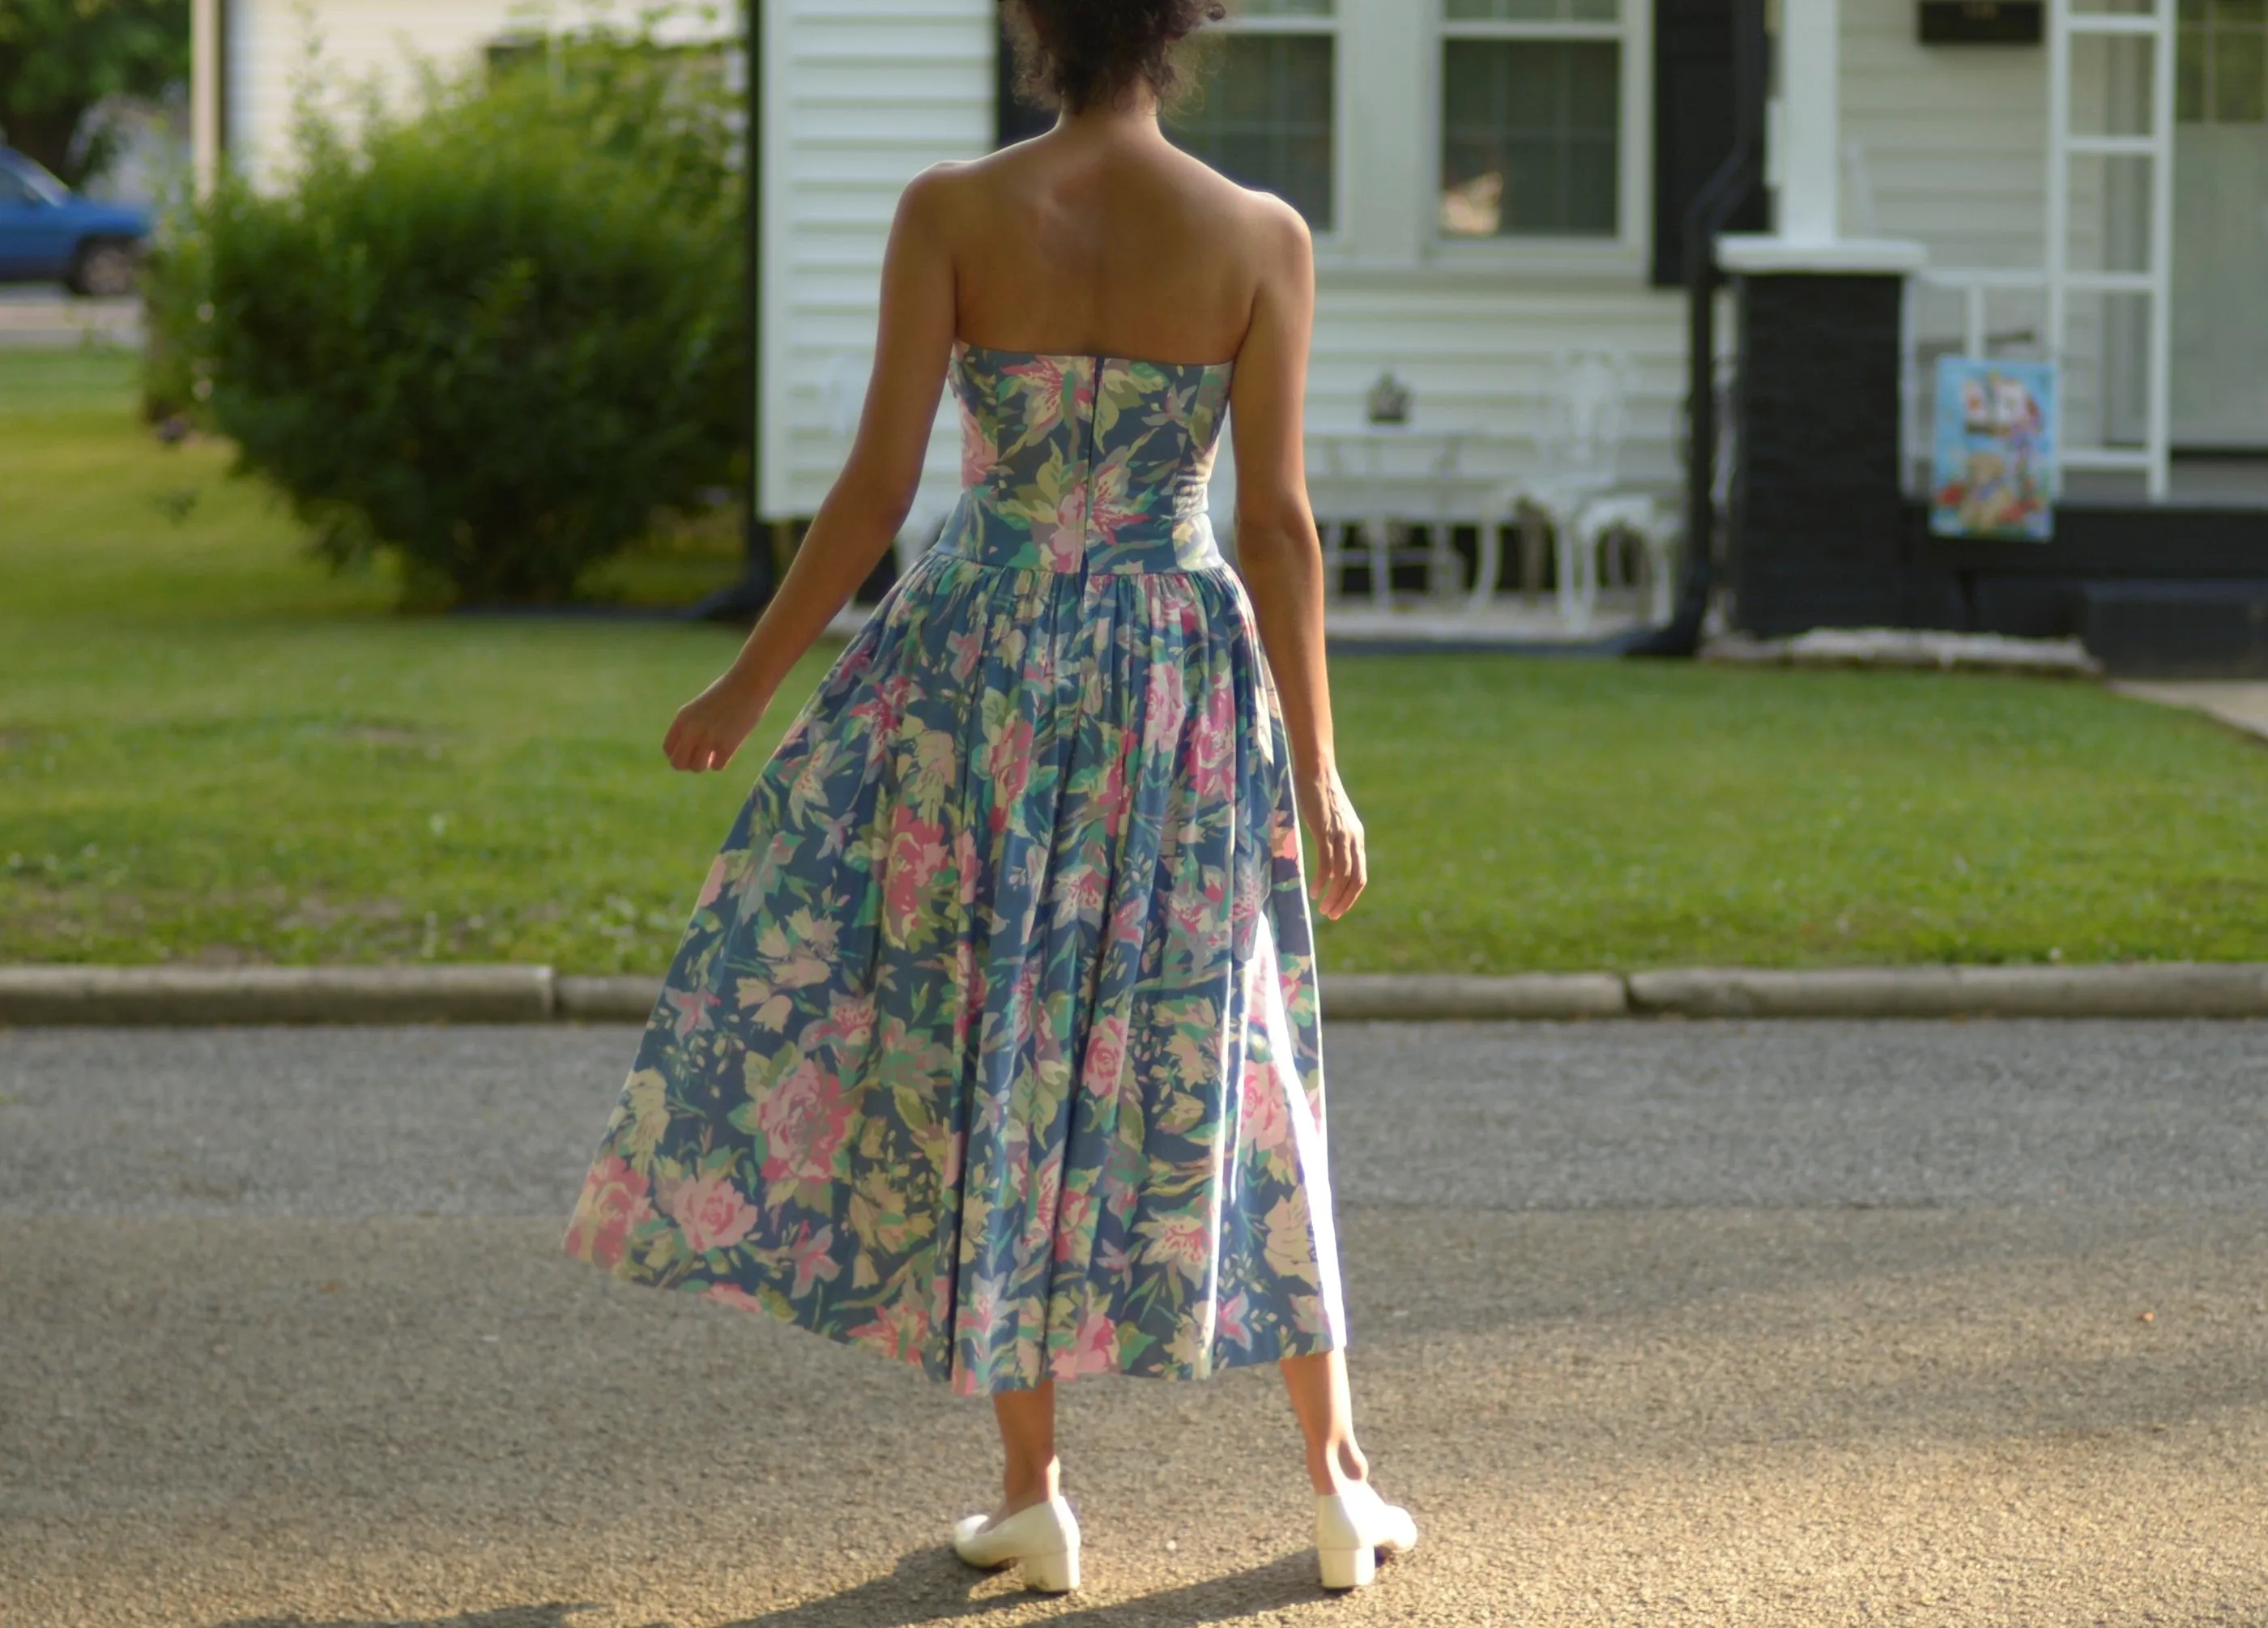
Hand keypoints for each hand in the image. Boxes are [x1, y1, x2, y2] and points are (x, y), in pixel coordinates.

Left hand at [663, 674, 770, 772]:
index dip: (679, 754)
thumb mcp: (699, 707)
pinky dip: (722, 761)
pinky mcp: (726, 745)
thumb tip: (691, 750)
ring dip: (706, 763)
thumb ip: (691, 726)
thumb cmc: (727, 692)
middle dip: (689, 764)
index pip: (668, 748)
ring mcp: (708, 739)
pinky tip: (729, 748)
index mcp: (682, 718)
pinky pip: (717, 767)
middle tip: (702, 757)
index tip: (691, 751)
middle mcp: (691, 730)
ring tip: (716, 752)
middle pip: (678, 764)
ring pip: (697, 768)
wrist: (749, 683)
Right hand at [1293, 765, 1365, 920]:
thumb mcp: (1334, 821)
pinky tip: (1314, 892)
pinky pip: (1327, 863)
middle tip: (1331, 915)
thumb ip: (1335, 840)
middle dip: (1344, 901)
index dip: (1351, 895)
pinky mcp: (1326, 831)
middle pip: (1355, 879)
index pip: (1360, 875)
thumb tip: (1329, 864)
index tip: (1339, 908)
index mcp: (1356, 837)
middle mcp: (1353, 839)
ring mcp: (1340, 835)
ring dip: (1333, 895)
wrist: (1317, 771)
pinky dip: (1322, 881)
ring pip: (1342, 875)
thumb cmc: (1321, 794)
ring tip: (1322, 908)